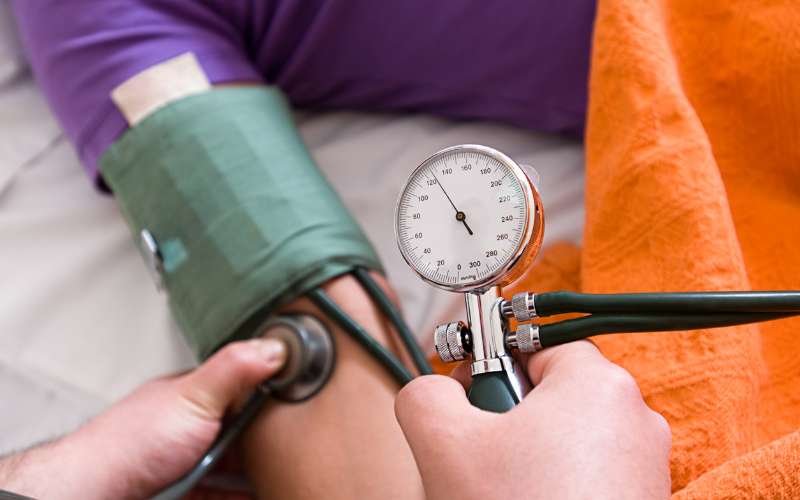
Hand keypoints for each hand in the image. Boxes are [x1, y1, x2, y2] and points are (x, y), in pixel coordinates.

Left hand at [0, 338, 286, 499]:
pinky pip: (219, 492)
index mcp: (191, 395)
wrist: (96, 492)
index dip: (268, 394)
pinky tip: (253, 495)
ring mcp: (183, 460)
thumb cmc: (131, 445)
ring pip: (228, 464)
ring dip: (252, 471)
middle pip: (237, 430)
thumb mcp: (193, 398)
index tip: (297, 402)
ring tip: (279, 471)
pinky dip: (238, 495)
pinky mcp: (182, 490)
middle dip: (263, 438)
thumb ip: (234, 370)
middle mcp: (187, 426)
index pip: (239, 386)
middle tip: (292, 446)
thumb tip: (274, 345)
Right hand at [395, 340, 671, 499]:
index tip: (470, 393)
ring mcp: (644, 468)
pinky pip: (587, 477)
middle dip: (505, 419)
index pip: (532, 345)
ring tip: (501, 491)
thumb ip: (425, 394)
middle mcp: (634, 421)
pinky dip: (553, 487)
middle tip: (479, 454)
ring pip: (565, 440)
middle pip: (549, 394)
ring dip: (526, 458)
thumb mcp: (442, 442)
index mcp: (598, 385)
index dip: (489, 365)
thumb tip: (432, 392)